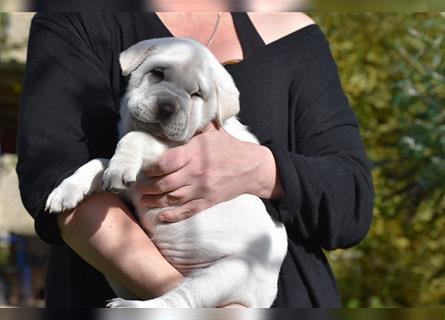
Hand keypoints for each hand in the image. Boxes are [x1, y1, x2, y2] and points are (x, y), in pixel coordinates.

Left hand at [136, 122, 282, 221]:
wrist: (252, 168)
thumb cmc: (229, 148)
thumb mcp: (212, 132)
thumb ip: (194, 128)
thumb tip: (177, 116)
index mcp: (195, 153)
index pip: (166, 163)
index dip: (152, 169)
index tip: (145, 171)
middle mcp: (197, 172)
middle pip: (166, 183)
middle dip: (148, 187)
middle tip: (139, 188)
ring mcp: (203, 189)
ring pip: (173, 198)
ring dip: (156, 201)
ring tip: (144, 201)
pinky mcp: (209, 201)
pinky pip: (188, 211)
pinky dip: (173, 215)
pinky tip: (161, 217)